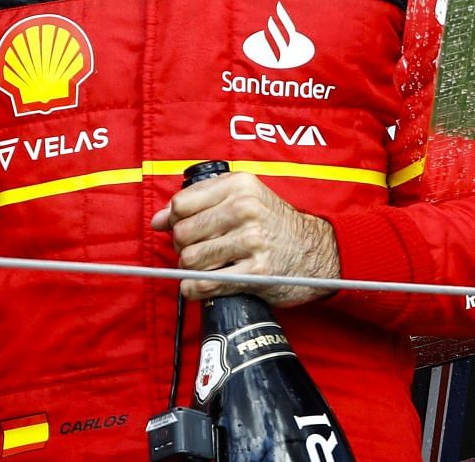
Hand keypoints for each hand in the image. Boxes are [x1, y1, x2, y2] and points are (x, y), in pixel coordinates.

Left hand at [152, 171, 340, 306]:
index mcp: (239, 185)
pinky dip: (194, 289)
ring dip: (190, 270)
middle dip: (182, 247)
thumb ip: (200, 204)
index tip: (182, 230)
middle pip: (183, 233)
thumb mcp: (244, 199)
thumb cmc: (274, 225)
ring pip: (191, 259)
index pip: (181, 204)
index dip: (174, 220)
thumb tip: (157, 221)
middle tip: (197, 251)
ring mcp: (252, 241)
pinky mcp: (257, 272)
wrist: (317, 251)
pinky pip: (206, 283)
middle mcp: (245, 209)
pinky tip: (200, 286)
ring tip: (205, 268)